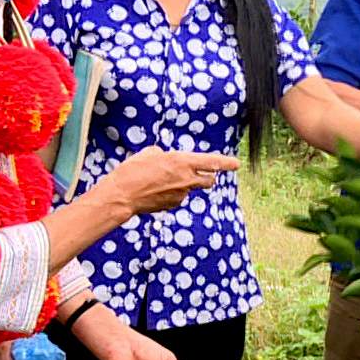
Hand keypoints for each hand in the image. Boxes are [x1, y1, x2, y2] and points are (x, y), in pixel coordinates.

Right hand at [95, 148, 239, 215]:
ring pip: (189, 189)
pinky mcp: (174, 205)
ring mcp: (181, 194)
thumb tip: (166, 158)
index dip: (226, 163)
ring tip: (160, 181)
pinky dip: (171, 193)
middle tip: (207, 175)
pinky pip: (177, 197)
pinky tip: (155, 191)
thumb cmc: (133, 170)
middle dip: (210, 178)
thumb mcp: (149, 153)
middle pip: (209, 181)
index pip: (212, 162)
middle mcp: (186, 179)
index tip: (236, 164)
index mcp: (182, 162)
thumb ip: (164, 155)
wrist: (122, 195)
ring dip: (182, 185)